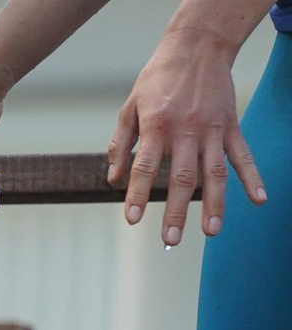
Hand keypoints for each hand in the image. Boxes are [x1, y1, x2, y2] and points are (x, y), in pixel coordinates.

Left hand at [108, 21, 266, 243]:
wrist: (197, 48)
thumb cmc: (158, 80)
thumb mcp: (129, 107)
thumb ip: (121, 144)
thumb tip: (114, 180)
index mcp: (156, 126)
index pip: (145, 167)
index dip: (137, 194)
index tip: (132, 219)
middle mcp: (186, 130)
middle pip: (181, 177)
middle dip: (177, 210)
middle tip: (171, 239)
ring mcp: (212, 129)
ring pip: (214, 172)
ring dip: (214, 203)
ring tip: (212, 231)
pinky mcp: (231, 126)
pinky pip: (243, 155)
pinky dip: (253, 177)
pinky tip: (259, 199)